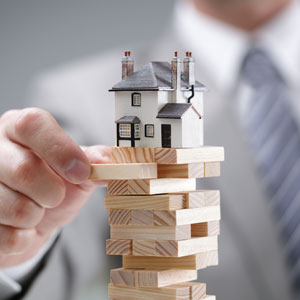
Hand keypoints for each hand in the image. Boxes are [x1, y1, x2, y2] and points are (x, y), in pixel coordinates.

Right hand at [0, 108, 110, 267]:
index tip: (82, 172)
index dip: (61, 149)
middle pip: (25, 170)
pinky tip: (21, 228)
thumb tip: (109, 160)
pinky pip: (5, 237)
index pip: (32, 125)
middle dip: (53, 192)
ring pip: (15, 208)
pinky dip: (24, 238)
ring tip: (35, 210)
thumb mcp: (78, 170)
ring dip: (37, 217)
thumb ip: (94, 161)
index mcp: (19, 130)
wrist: (34, 219)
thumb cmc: (55, 187)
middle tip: (56, 196)